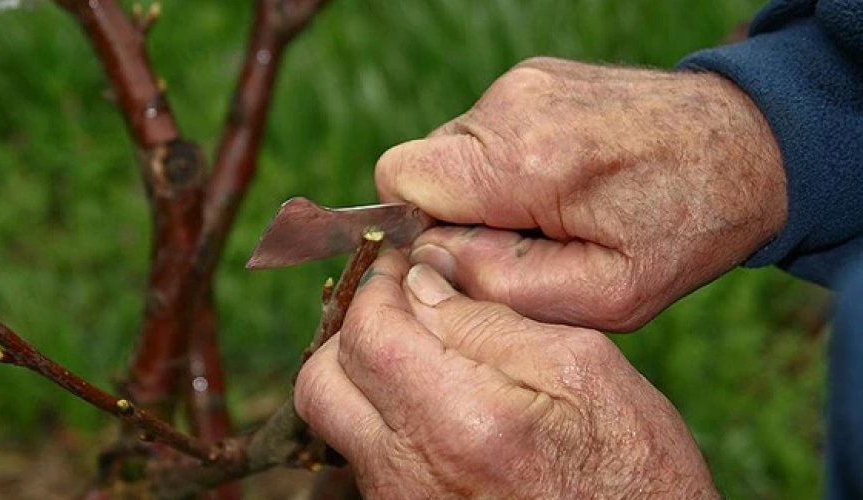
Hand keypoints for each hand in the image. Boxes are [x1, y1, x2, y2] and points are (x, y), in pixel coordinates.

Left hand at [294, 251, 716, 498]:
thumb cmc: (631, 469)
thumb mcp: (582, 369)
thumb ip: (490, 319)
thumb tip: (421, 279)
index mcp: (459, 418)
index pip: (367, 330)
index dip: (377, 284)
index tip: (402, 265)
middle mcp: (410, 469)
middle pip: (322, 380)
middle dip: (353, 330)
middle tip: (401, 307)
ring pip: (337, 420)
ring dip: (365, 373)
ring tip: (423, 352)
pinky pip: (365, 454)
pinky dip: (385, 415)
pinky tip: (437, 402)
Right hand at [375, 57, 785, 330]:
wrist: (748, 147)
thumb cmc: (683, 229)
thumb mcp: (605, 293)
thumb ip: (502, 287)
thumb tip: (429, 261)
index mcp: (525, 159)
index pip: (400, 181)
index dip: (420, 229)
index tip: (473, 255)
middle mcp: (512, 105)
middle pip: (422, 168)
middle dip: (457, 216)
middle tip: (528, 241)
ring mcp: (522, 82)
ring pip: (451, 152)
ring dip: (485, 193)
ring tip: (555, 211)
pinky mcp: (533, 77)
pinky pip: (484, 134)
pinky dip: (507, 167)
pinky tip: (563, 182)